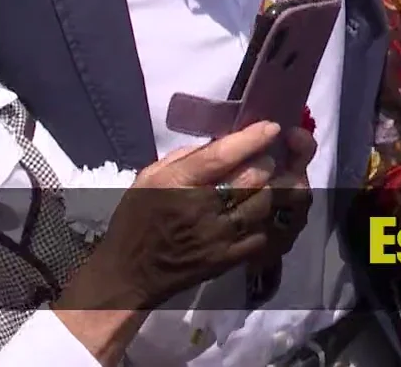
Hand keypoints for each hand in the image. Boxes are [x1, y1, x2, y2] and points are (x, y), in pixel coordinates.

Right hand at [78, 121, 316, 307]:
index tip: (271, 127)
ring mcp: (216, 237)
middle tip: (261, 162)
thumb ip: (185, 158)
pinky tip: (253, 215)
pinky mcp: (226, 260)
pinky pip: (261, 234)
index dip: (251, 139)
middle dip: (263, 164)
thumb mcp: (149, 178)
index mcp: (177, 183)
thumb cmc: (137, 218)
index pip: (221, 156)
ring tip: (258, 188)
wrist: (129, 272)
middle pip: (252, 178)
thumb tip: (222, 144)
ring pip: (262, 205)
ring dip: (266, 191)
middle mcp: (200, 208)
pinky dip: (263, 221)